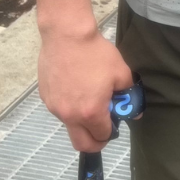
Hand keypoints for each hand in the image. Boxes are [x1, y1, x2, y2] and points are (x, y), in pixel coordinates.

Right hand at [37, 27, 132, 151]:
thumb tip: (134, 112)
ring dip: (81, 120)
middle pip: (81, 144)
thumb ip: (128, 95)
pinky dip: (69, 107)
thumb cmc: (96, 53)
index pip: (102, 136)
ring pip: (69, 125)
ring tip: (89, 96)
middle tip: (102, 129)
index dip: (112, 132)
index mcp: (90, 112)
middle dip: (95, 142)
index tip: (115, 122)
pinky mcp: (45, 97)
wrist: (66, 35)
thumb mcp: (120, 72)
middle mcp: (69, 115)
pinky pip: (59, 110)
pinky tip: (75, 86)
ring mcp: (54, 107)